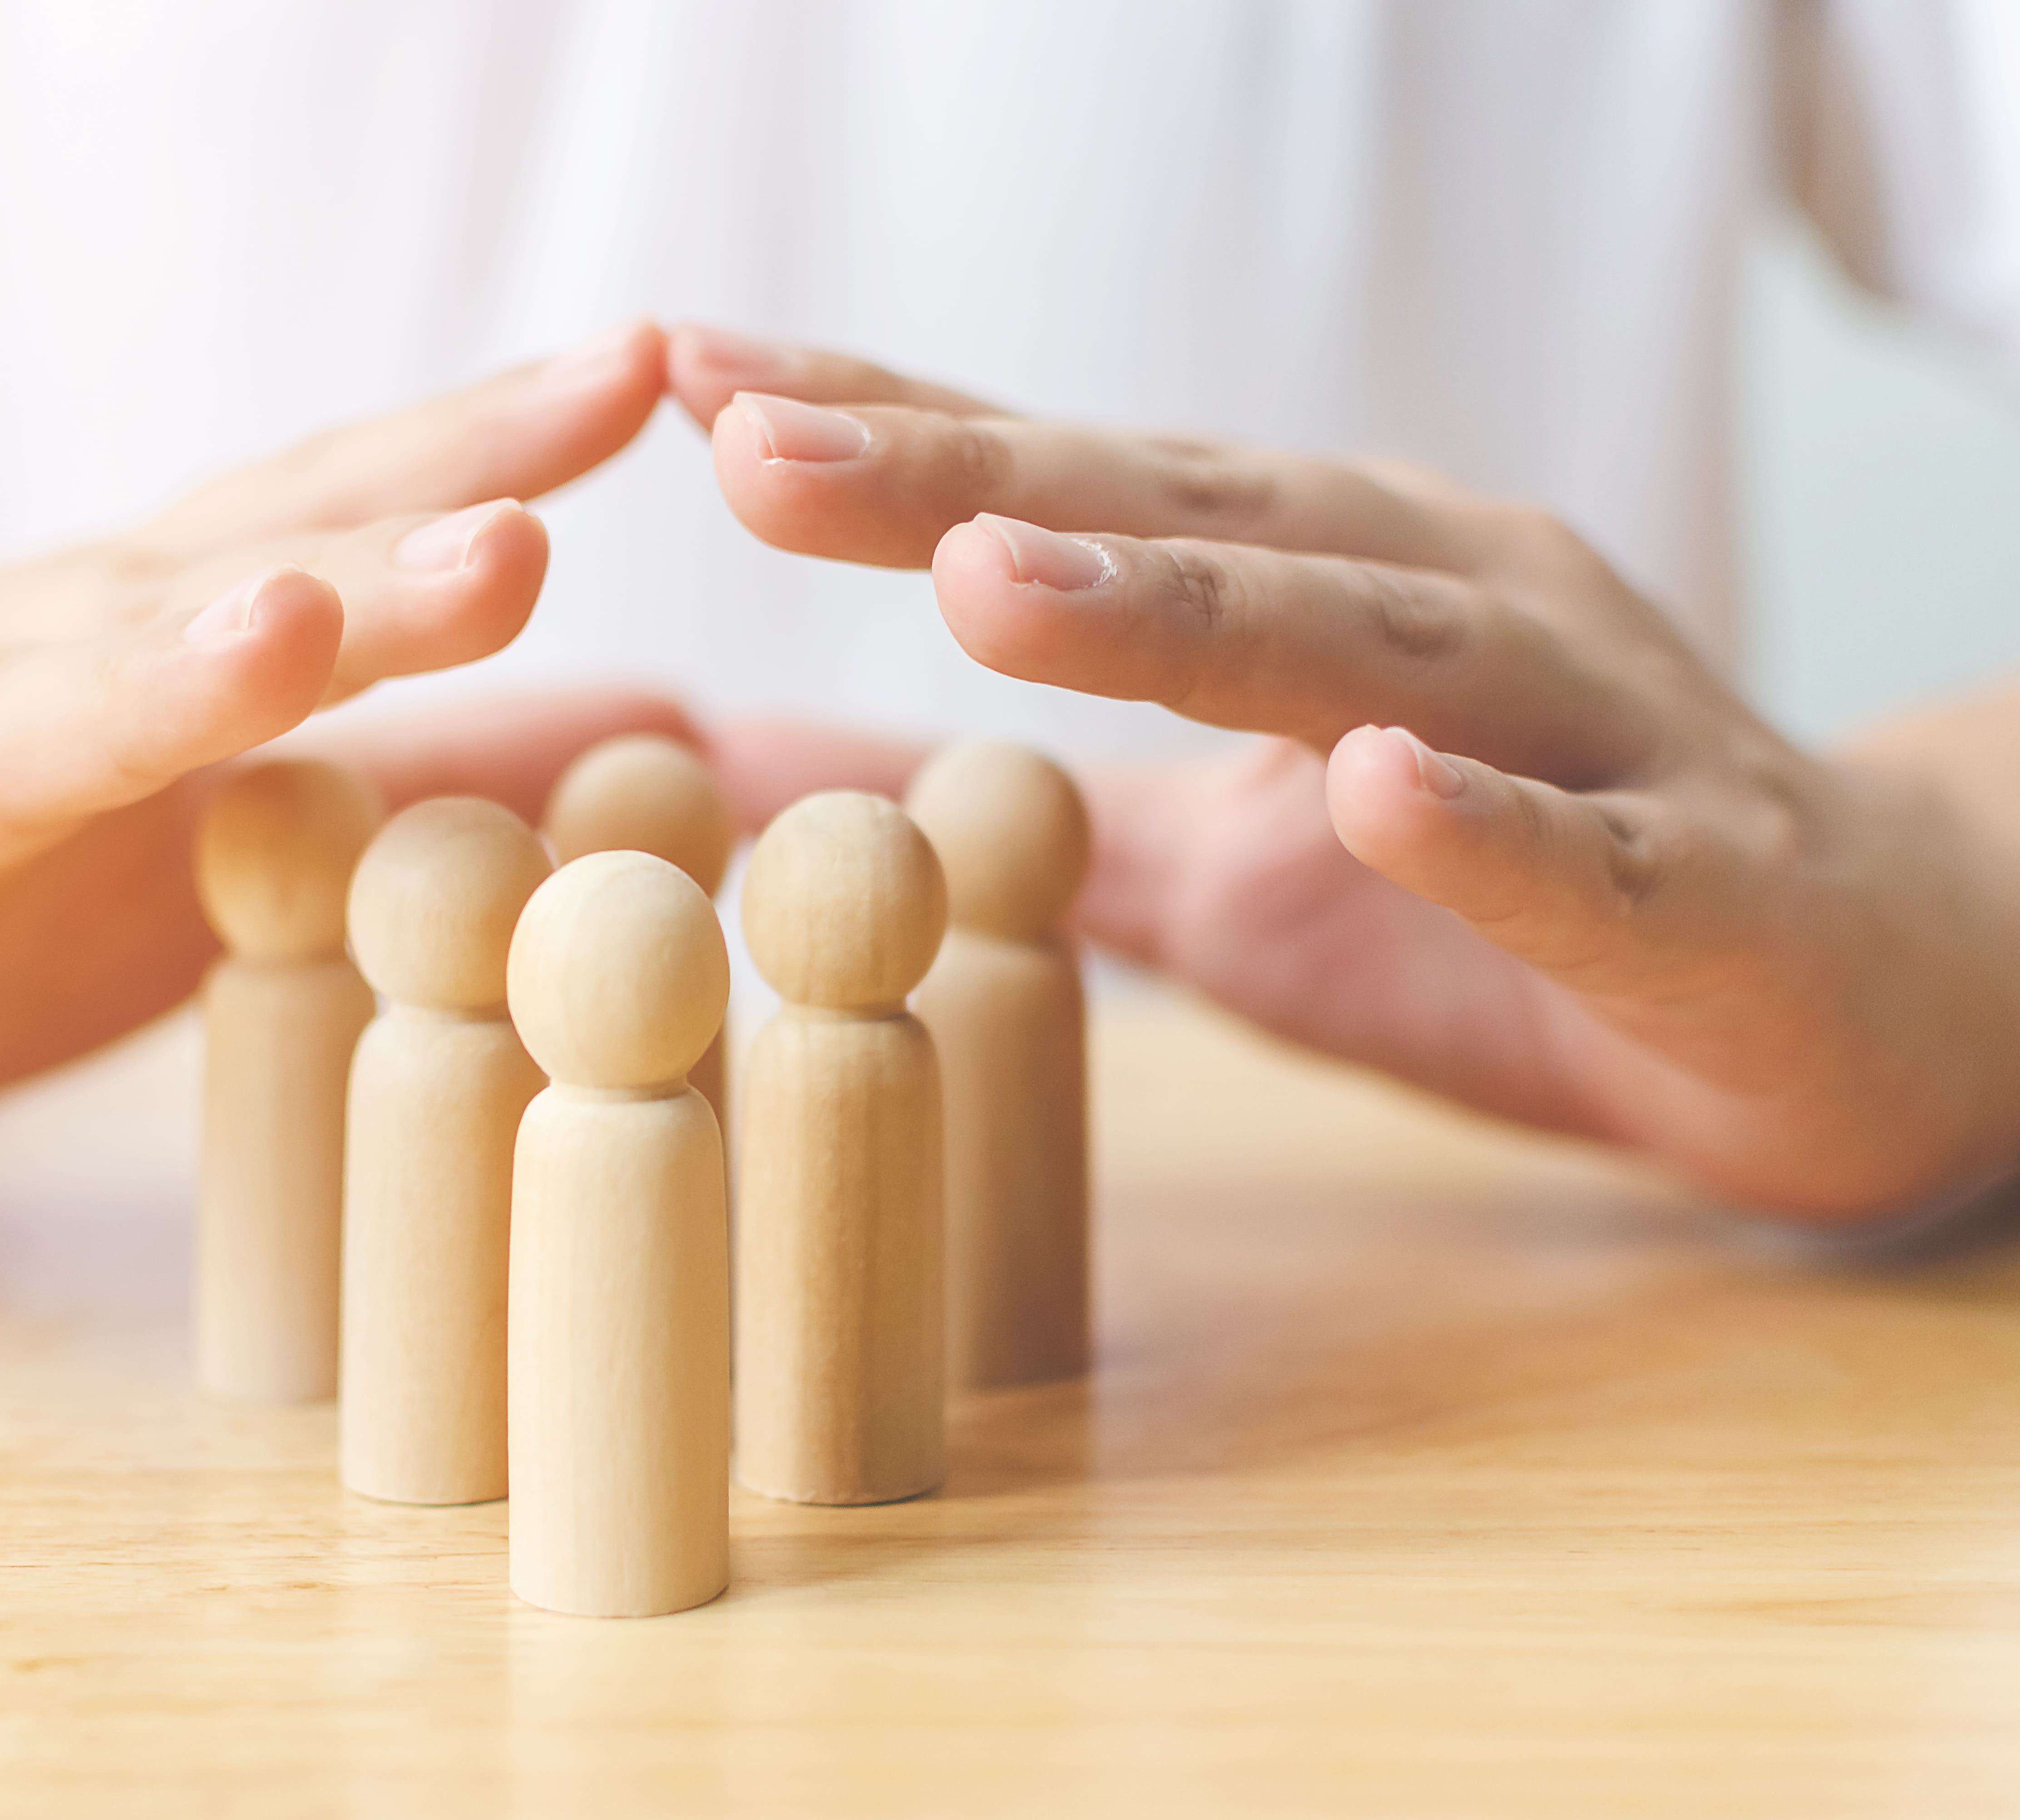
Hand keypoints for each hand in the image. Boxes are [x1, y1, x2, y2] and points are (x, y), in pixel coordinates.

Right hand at [0, 326, 682, 1200]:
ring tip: (271, 643)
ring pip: (0, 735)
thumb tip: (658, 734)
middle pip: (187, 614)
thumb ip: (405, 780)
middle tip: (519, 539)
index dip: (463, 454)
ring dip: (139, 689)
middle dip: (358, 577)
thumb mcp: (196, 844)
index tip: (638, 378)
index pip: (302, 526)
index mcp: (104, 650)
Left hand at [672, 326, 2019, 1220]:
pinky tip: (1371, 786)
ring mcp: (1571, 725)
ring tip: (990, 571)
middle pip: (1172, 524)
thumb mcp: (1199, 868)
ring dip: (1173, 609)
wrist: (1828, 985)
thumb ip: (998, 821)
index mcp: (1311, 578)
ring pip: (1357, 648)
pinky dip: (1470, 824)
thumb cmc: (1494, 899)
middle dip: (960, 479)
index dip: (879, 433)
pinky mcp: (1688, 880)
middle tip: (753, 442)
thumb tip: (742, 789)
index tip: (685, 377)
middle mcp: (1431, 597)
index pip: (1065, 486)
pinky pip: (1572, 851)